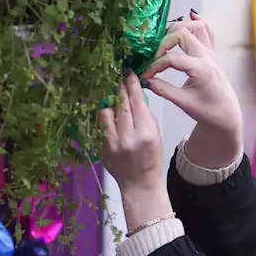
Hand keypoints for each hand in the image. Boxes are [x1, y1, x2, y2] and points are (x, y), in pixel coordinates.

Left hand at [99, 73, 171, 232]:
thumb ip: (145, 114)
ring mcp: (112, 143)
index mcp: (146, 132)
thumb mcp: (156, 134)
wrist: (139, 183)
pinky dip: (104, 116)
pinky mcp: (101, 147)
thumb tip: (135, 93)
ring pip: (106, 111)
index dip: (132, 83)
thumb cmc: (151, 157)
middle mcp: (128, 137)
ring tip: (113, 96)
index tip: (129, 72)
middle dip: (120, 87)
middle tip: (118, 76)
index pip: (137, 101)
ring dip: (109, 102)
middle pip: (121, 103)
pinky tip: (108, 112)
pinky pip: (100, 124)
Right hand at [142, 13, 243, 167]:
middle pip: (182, 33)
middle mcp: (207, 56)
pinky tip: (189, 18)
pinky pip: (208, 31)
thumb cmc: (207, 111)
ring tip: (165, 41)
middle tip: (154, 55)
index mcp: (201, 69)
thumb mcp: (183, 103)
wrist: (226, 114)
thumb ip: (163, 89)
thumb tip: (144, 80)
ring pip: (196, 26)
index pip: (172, 58)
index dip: (155, 65)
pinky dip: (198, 22)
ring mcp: (211, 52)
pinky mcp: (212, 53)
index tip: (146, 74)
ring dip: (179, 28)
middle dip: (164, 41)